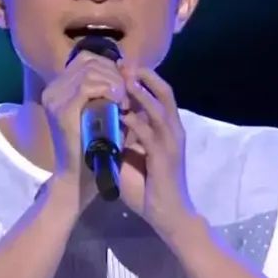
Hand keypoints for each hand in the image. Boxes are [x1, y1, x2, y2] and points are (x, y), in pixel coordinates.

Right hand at [40, 50, 128, 214]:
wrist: (81, 176)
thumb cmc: (96, 146)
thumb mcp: (104, 111)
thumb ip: (111, 88)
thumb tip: (128, 66)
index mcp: (59, 88)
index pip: (86, 59)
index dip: (110, 66)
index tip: (125, 85)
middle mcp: (53, 90)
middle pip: (90, 62)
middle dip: (115, 75)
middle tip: (127, 96)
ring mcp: (55, 99)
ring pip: (91, 71)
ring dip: (114, 83)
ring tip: (124, 103)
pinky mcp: (62, 110)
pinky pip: (89, 86)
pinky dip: (109, 91)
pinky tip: (119, 105)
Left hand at [117, 64, 197, 240]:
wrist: (167, 214)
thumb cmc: (148, 187)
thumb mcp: (131, 155)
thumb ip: (123, 137)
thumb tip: (104, 120)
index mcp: (166, 128)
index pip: (158, 94)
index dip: (141, 78)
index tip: (120, 65)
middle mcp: (173, 130)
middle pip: (164, 92)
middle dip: (144, 76)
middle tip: (123, 63)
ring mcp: (172, 142)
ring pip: (160, 108)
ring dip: (142, 92)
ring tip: (125, 78)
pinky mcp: (166, 157)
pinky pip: (151, 133)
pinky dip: (137, 121)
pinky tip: (121, 114)